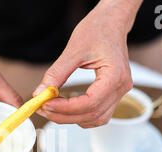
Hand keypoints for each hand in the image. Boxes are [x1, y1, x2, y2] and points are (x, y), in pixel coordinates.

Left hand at [33, 1, 136, 127]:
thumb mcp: (73, 50)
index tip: (46, 104)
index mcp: (115, 76)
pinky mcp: (113, 94)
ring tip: (52, 108)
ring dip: (72, 118)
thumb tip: (40, 93)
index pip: (89, 103)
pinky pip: (98, 114)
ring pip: (96, 119)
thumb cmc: (97, 30)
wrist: (111, 23)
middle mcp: (121, 88)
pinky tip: (66, 108)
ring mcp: (119, 93)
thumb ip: (56, 74)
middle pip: (91, 114)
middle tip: (43, 108)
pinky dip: (81, 116)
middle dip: (64, 115)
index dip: (65, 108)